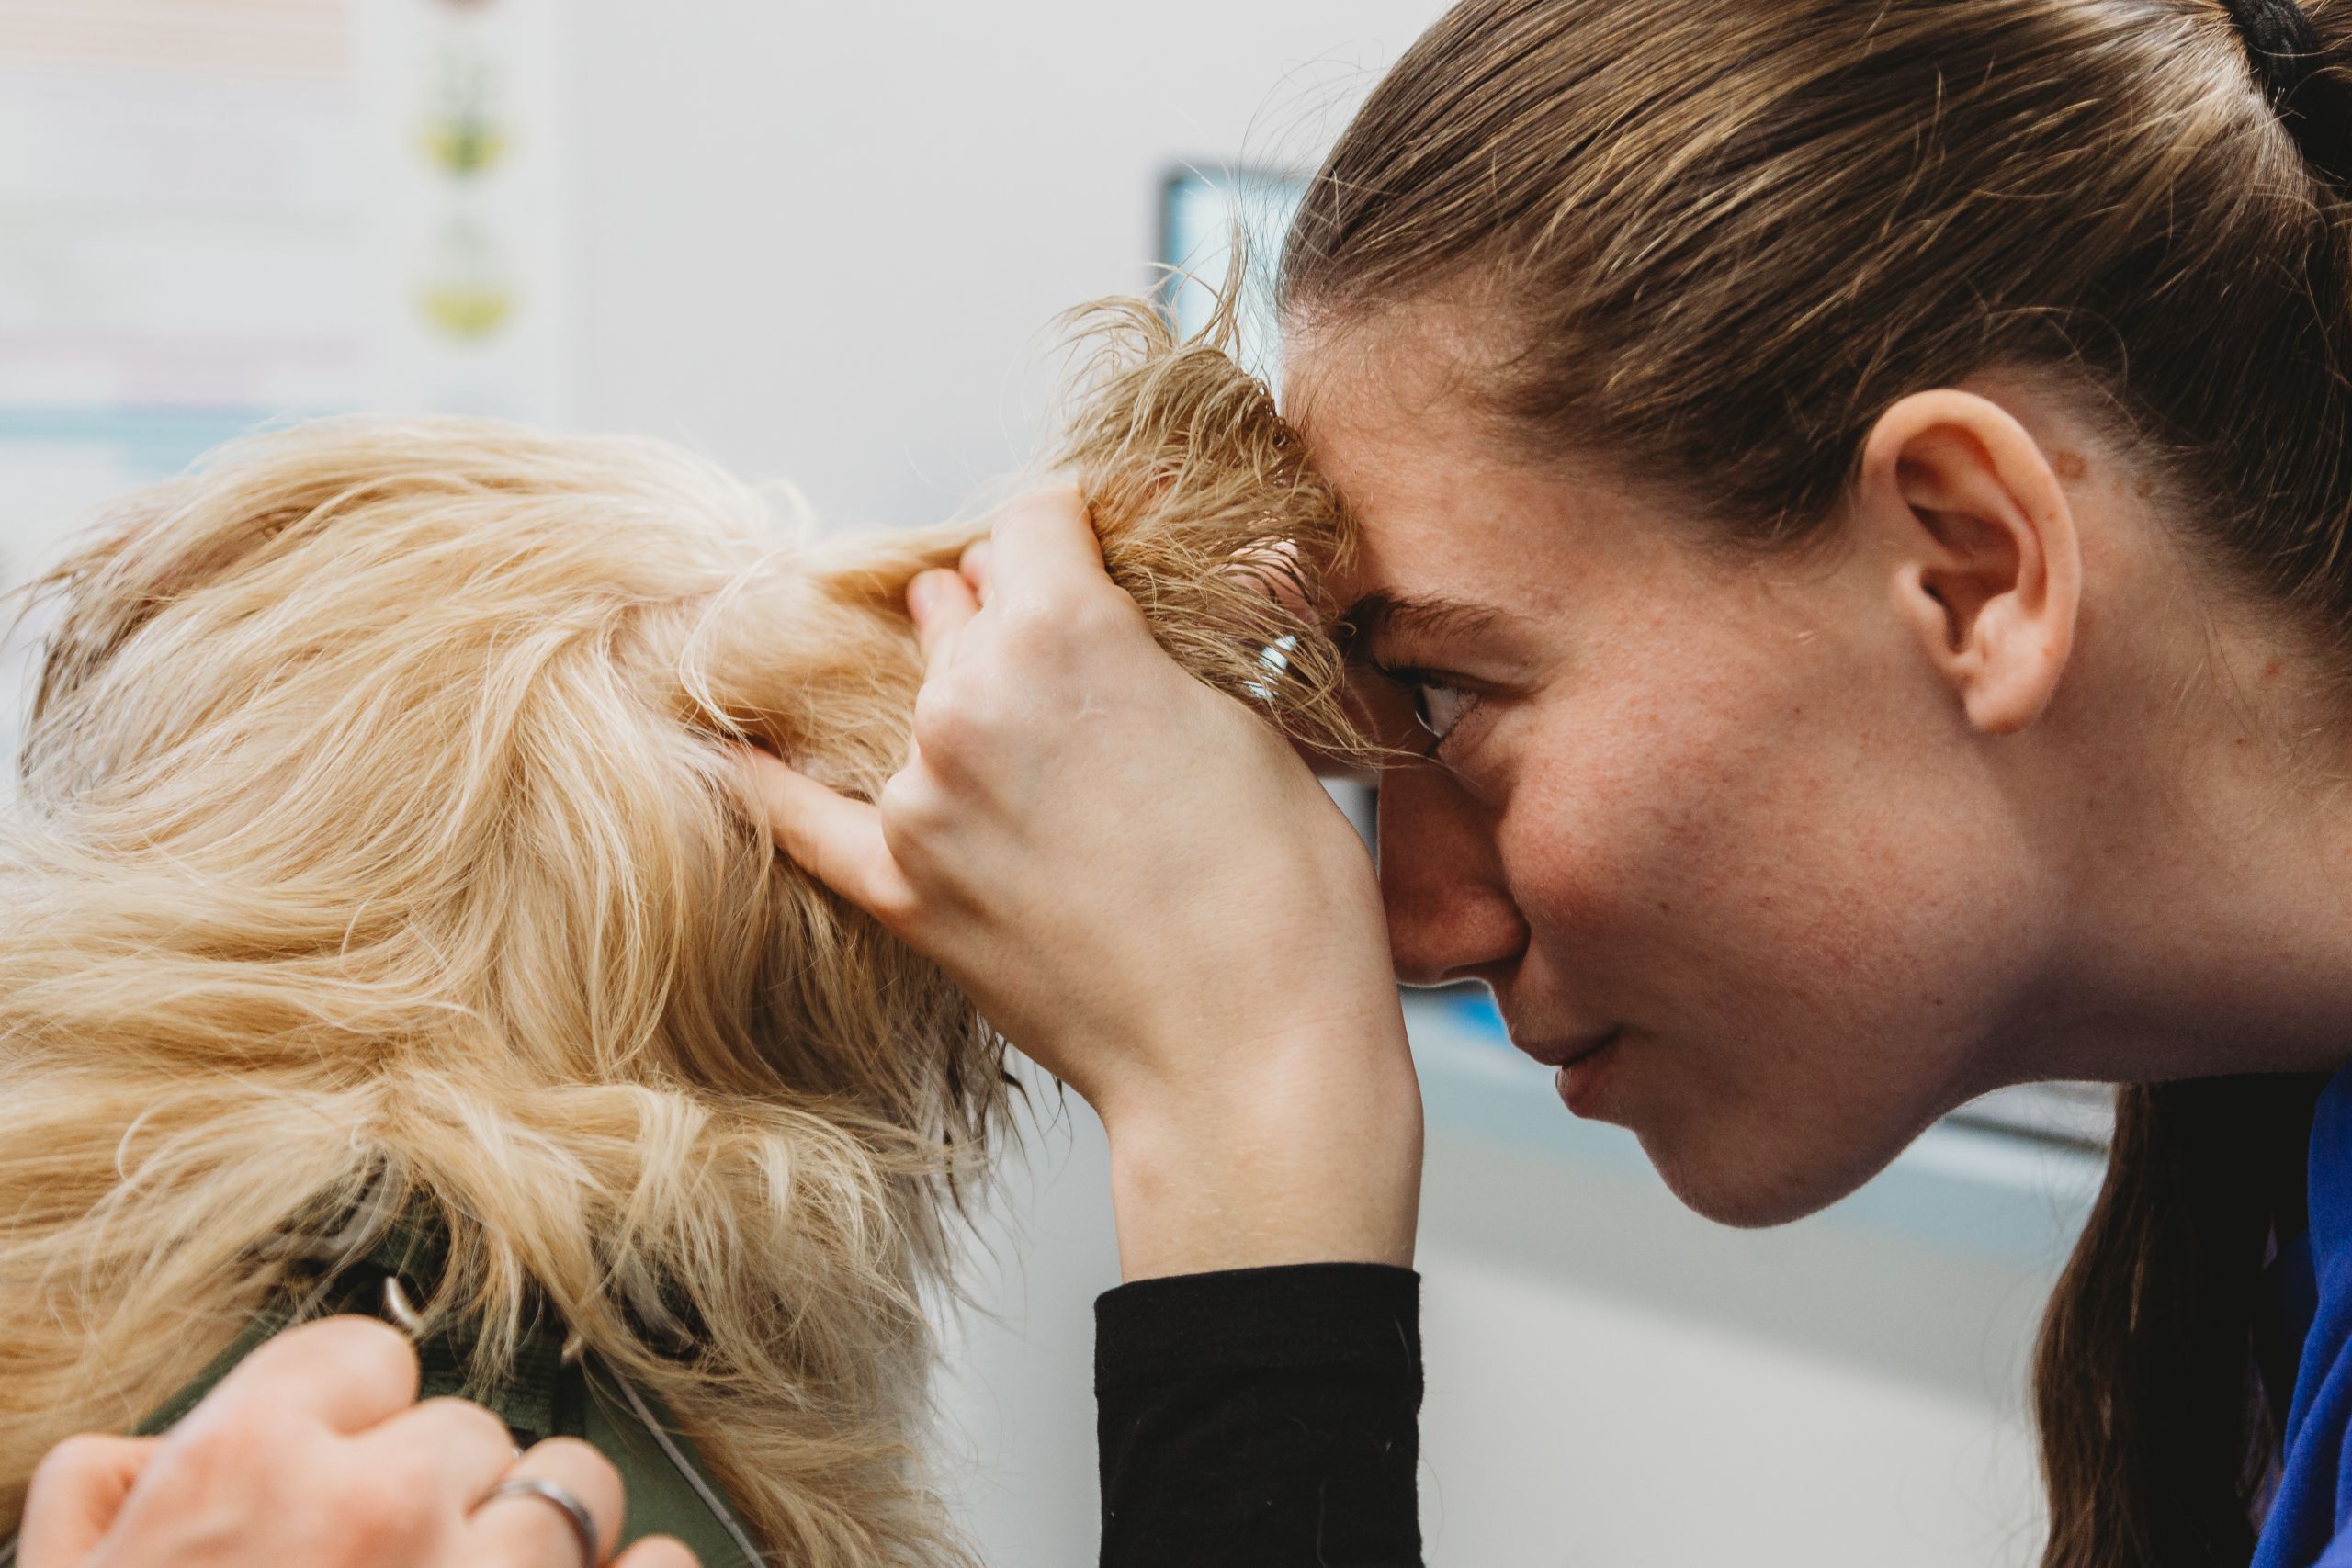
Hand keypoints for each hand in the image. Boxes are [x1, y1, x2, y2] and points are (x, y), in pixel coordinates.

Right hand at [18, 1317, 694, 1567]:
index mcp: (246, 1469)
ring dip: (535, 1543)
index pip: (363, 1360)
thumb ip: (110, 1499)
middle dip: (439, 1498)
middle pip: (469, 1434)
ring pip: (570, 1489)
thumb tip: (151, 1454)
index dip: (351, 1425)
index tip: (344, 1472)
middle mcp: (379, 1506)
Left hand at [737, 487, 1420, 1277]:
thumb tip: (1128, 613)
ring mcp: (921, 798)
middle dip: (1012, 613)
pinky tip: (733, 748)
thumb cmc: (1277, 899)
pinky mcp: (902, 890)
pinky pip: (805, 817)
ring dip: (959, 698)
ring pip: (917, 698)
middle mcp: (968, 701)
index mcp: (1065, 633)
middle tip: (1071, 663)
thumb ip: (1162, 651)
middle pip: (965, 604)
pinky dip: (771, 781)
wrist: (1249, 1059)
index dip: (1071, 532)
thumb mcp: (1251, 726)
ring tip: (1020, 736)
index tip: (1085, 548)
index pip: (1033, 522)